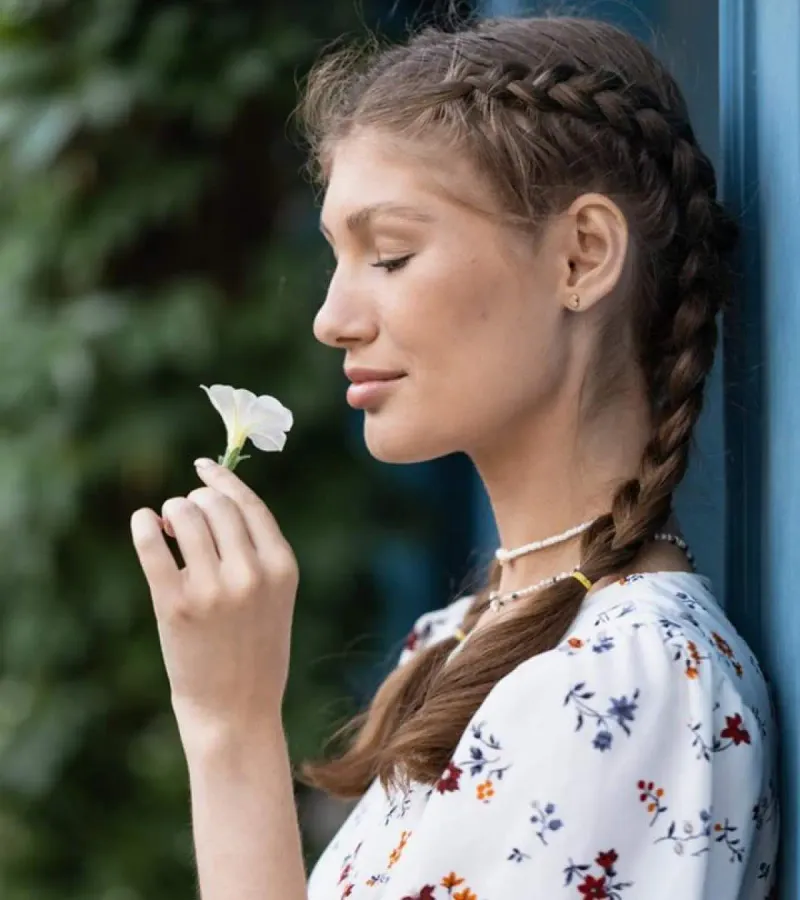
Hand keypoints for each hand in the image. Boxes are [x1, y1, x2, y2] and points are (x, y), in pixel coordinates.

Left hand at [130, 458, 298, 742]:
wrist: (237, 711)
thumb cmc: (256, 651)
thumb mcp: (276, 597)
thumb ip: (256, 552)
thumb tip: (210, 499)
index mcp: (282, 566)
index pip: (248, 504)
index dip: (222, 480)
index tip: (202, 468)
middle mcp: (251, 573)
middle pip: (215, 504)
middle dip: (195, 500)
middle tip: (186, 516)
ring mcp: (213, 589)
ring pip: (184, 515)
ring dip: (172, 512)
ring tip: (169, 528)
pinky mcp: (175, 605)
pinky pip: (152, 545)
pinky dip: (144, 525)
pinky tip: (143, 522)